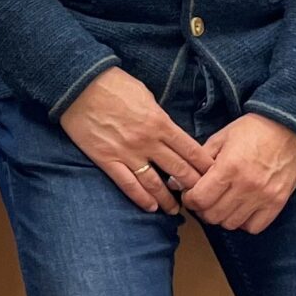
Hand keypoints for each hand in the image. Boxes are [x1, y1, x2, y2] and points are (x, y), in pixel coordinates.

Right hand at [57, 67, 208, 214]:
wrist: (80, 86)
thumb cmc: (114, 85)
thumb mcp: (146, 95)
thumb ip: (159, 116)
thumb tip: (168, 129)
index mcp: (160, 122)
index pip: (190, 150)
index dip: (204, 166)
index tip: (214, 176)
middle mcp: (148, 141)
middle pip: (177, 170)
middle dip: (192, 186)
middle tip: (201, 197)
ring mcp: (127, 153)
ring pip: (154, 183)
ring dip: (167, 199)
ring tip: (175, 210)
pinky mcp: (107, 160)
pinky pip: (127, 184)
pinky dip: (140, 198)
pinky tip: (150, 207)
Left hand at [182, 114, 295, 233]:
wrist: (289, 127)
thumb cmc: (252, 130)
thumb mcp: (221, 138)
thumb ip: (200, 161)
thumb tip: (178, 181)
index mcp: (229, 167)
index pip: (199, 199)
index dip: (190, 199)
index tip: (191, 194)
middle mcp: (246, 185)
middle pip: (213, 215)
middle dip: (203, 209)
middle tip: (205, 199)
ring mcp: (263, 196)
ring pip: (231, 224)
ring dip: (223, 216)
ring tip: (223, 203)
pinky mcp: (278, 202)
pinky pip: (254, 227)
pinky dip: (244, 222)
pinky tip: (242, 209)